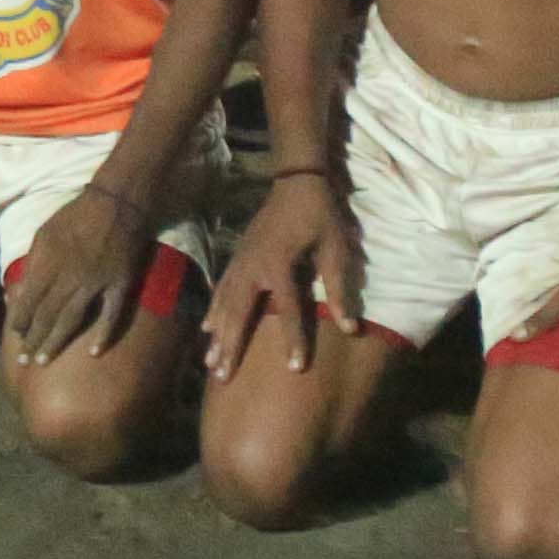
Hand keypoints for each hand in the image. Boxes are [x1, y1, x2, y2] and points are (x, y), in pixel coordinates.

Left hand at [3, 182, 154, 364]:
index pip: (29, 300)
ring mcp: (96, 283)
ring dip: (57, 343)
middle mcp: (69, 277)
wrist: (115, 203)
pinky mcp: (119, 285)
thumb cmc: (74, 217)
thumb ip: (33, 264)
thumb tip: (19, 291)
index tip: (16, 335)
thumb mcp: (43, 233)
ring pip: (72, 320)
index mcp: (48, 263)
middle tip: (25, 362)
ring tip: (45, 361)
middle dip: (33, 340)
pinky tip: (94, 353)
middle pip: (47, 315)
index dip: (20, 320)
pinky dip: (103, 335)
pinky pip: (111, 315)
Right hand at [205, 174, 360, 379]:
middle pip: (240, 313)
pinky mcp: (237, 258)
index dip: (293, 340)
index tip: (294, 369)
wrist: (296, 182)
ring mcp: (241, 262)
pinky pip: (221, 290)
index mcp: (280, 264)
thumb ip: (339, 288)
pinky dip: (213, 312)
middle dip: (231, 347)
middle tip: (222, 376)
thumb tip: (351, 327)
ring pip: (224, 305)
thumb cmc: (320, 216)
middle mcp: (254, 267)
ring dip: (217, 336)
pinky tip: (207, 331)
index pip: (287, 310)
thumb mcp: (336, 249)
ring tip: (210, 364)